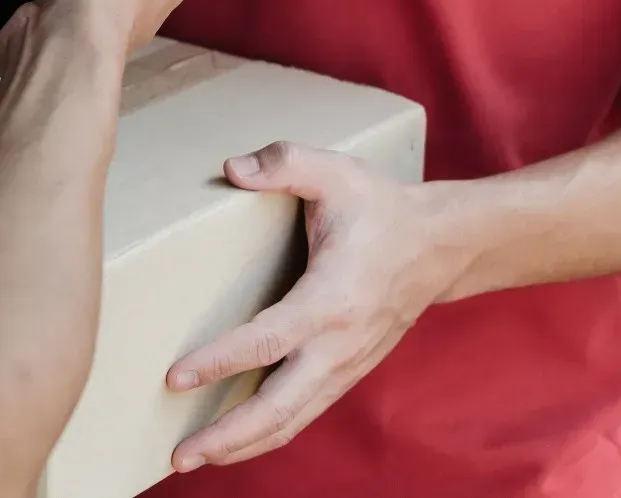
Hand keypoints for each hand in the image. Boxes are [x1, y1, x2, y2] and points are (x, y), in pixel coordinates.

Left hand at [165, 143, 463, 471]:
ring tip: (194, 459)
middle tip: (179, 455)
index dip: (219, 362)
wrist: (445, 244)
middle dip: (228, 436)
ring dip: (243, 445)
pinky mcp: (348, 371)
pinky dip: (269, 432)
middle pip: (279, 407)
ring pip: (292, 420)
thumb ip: (284, 162)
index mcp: (331, 299)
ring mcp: (347, 364)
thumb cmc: (383, 208)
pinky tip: (235, 440)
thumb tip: (231, 169)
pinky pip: (304, 412)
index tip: (175, 378)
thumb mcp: (335, 171)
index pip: (267, 341)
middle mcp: (340, 345)